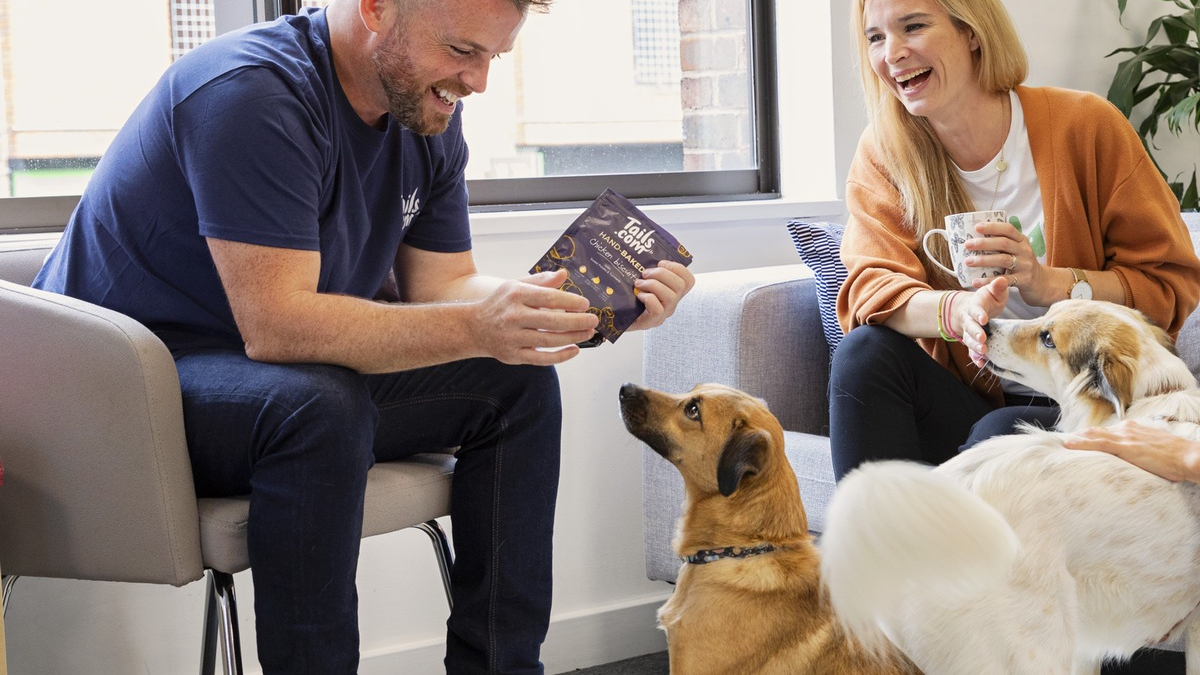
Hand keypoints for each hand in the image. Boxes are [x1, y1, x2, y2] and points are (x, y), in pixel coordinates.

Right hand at [472, 269, 599, 364]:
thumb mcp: (516, 286)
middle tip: (593, 320)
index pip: (549, 297)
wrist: (472, 328)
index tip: (585, 304)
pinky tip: (574, 350)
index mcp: (516, 295)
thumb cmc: (499, 305)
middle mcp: (513, 317)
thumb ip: (541, 281)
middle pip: (552, 321)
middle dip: (577, 322)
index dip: (570, 302)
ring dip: (573, 338)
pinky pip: (541, 359)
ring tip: (588, 333)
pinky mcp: (513, 356)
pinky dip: (560, 356)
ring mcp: (513, 338)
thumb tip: (563, 274)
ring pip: (549, 341)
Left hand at [626, 261, 695, 331]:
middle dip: (662, 274)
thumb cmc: (631, 298)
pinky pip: (658, 308)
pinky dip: (648, 298)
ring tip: (639, 283)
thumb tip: (642, 254)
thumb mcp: (643, 281)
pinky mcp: (653, 321)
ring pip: (670, 296)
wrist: (618, 318)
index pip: (688, 280)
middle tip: (645, 273)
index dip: (678, 268)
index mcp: (672, 292)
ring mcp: (664, 313)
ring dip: (653, 285)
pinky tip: (639, 296)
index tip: (661, 263)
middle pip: (680, 285)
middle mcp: (672, 303)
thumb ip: (648, 271)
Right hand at [950, 276, 1010, 367]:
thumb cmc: (986, 299)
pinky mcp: (972, 341)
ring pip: (969, 340)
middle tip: (982, 339)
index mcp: (975, 306)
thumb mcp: (992, 291)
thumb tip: (1002, 279)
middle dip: (975, 333)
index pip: (975, 310)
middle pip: (970, 327)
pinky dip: (974, 357)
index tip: (983, 319)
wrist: (970, 308)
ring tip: (983, 352)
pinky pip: (971, 350)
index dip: (978, 314)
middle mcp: (969, 319)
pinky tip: (980, 363)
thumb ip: (997, 287)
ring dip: (975, 346)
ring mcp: (969, 331)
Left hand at [965, 220, 1054, 304]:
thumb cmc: (1021, 265)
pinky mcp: (1024, 280)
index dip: (993, 227)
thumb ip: (1001, 245)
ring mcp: (1026, 265)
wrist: (1042, 283)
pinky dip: (989, 280)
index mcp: (1021, 240)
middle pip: (1004, 243)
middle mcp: (1025, 250)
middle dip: (984, 243)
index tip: (976, 227)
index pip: (1008, 229)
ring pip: (1004, 259)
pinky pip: (1005, 279)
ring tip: (968, 262)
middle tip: (967, 244)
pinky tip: (976, 281)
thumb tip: (973, 239)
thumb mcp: (1016, 251)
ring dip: (984, 260)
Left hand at [1064, 419, 1199, 482]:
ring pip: (1092, 436)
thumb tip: (1132, 461)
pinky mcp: (1124, 446)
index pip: (1105, 433)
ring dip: (1075, 440)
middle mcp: (1126, 429)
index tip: (1075, 442)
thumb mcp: (1154, 451)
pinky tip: (1068, 445)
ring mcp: (1124, 436)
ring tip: (1059, 445)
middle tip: (1062, 444)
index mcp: (1133, 430)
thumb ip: (1139, 452)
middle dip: (1078, 438)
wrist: (1187, 457)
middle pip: (1095, 432)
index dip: (1089, 437)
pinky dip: (1081, 443)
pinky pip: (1097, 443)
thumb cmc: (1175, 458)